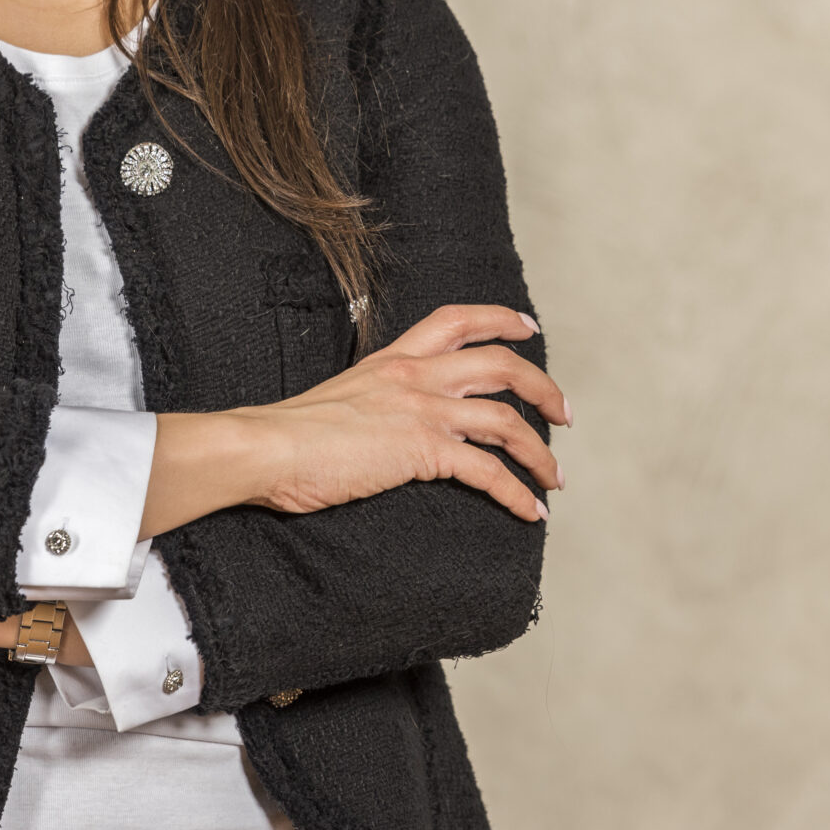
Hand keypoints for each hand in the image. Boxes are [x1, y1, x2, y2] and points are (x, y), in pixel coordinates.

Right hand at [156, 304, 569, 529]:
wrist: (266, 448)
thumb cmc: (289, 434)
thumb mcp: (342, 397)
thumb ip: (374, 398)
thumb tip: (384, 422)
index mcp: (395, 358)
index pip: (457, 320)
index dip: (500, 319)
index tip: (528, 328)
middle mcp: (416, 376)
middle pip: (501, 365)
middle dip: (543, 388)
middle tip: (562, 414)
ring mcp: (423, 411)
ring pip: (507, 419)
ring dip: (540, 452)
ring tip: (556, 478)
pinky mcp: (423, 451)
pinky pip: (488, 470)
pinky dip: (517, 492)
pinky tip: (530, 511)